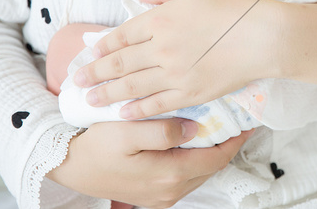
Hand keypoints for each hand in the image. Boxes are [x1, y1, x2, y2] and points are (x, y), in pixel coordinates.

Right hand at [47, 119, 252, 207]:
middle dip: (227, 144)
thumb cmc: (96, 144)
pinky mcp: (153, 195)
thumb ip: (163, 130)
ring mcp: (161, 196)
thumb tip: (195, 128)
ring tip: (220, 127)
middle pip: (212, 167)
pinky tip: (195, 141)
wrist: (67, 166)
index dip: (235, 140)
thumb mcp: (126, 130)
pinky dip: (196, 159)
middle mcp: (169, 190)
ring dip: (212, 152)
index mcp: (168, 174)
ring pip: (200, 172)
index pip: (216, 158)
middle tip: (237, 120)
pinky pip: (186, 176)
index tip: (248, 121)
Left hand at [73, 0, 284, 118]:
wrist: (265, 37)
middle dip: (95, 73)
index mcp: (160, 21)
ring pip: (132, 86)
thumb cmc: (235, 6)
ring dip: (108, 93)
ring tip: (90, 100)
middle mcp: (161, 50)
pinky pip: (157, 104)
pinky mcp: (191, 94)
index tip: (89, 55)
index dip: (103, 46)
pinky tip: (124, 113)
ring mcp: (175, 75)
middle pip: (120, 63)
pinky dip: (137, 110)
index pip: (123, 35)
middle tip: (76, 82)